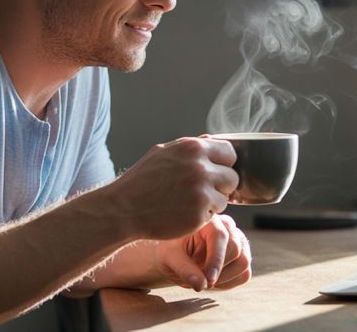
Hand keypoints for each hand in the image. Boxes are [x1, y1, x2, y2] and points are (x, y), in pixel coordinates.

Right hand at [108, 137, 237, 239]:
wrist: (124, 209)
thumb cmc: (142, 181)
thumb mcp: (163, 153)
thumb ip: (190, 147)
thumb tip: (211, 140)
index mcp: (192, 148)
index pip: (229, 152)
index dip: (223, 164)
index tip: (214, 172)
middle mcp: (200, 168)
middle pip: (232, 177)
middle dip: (221, 186)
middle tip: (202, 192)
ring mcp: (201, 192)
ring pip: (225, 198)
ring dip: (213, 202)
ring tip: (189, 203)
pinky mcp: (199, 214)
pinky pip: (214, 215)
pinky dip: (203, 216)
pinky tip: (184, 213)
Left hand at [153, 214, 251, 290]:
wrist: (177, 254)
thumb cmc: (172, 250)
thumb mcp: (169, 258)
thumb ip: (184, 269)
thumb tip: (201, 285)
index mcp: (208, 219)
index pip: (220, 236)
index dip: (216, 260)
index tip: (208, 280)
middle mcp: (228, 226)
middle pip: (236, 250)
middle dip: (218, 271)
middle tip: (199, 280)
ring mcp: (238, 240)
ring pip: (243, 262)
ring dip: (225, 278)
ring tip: (204, 280)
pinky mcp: (243, 256)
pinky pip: (244, 274)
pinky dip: (229, 283)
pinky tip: (213, 281)